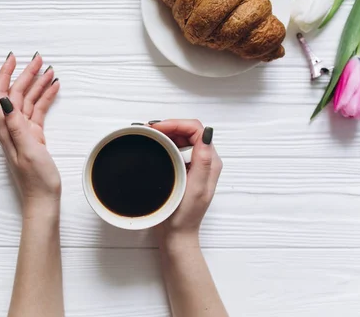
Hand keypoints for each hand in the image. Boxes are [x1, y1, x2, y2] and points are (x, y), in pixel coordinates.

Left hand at [0, 53, 61, 215]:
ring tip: (50, 70)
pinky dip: (45, 98)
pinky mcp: (35, 136)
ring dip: (38, 84)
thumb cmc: (36, 179)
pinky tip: (54, 88)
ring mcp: (24, 130)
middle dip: (26, 74)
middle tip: (40, 58)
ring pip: (29, 100)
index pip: (1, 94)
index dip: (6, 74)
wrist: (43, 199)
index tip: (14, 58)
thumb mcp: (27, 150)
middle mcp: (12, 126)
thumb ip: (16, 125)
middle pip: (16, 93)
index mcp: (6, 128)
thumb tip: (5, 100)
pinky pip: (38, 111)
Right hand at [150, 120, 221, 244]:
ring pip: (182, 138)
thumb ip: (203, 161)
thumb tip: (206, 132)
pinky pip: (177, 148)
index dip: (176, 124)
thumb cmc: (183, 216)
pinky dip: (165, 143)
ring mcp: (195, 165)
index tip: (157, 129)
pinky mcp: (185, 170)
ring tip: (150, 135)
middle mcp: (205, 161)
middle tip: (149, 130)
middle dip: (169, 126)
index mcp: (210, 162)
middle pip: (189, 131)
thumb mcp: (195, 188)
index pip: (196, 129)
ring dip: (167, 133)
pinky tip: (154, 146)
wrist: (176, 236)